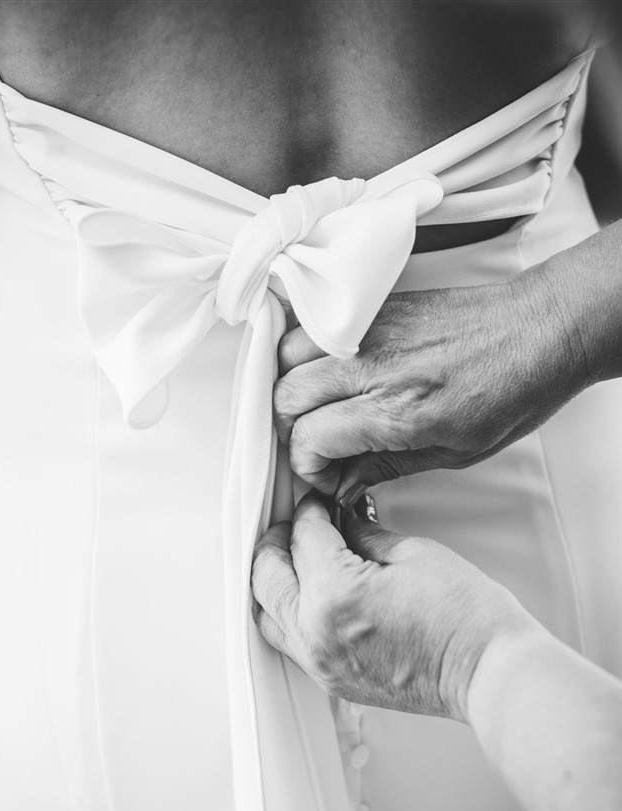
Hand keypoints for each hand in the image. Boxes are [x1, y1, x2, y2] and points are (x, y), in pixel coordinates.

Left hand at [251, 491, 535, 720]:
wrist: (488, 673)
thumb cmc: (466, 618)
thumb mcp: (412, 553)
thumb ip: (362, 535)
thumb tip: (340, 524)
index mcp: (334, 594)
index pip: (303, 536)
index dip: (310, 510)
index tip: (319, 503)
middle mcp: (315, 633)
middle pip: (266, 576)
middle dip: (278, 541)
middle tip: (297, 524)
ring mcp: (320, 663)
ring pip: (267, 614)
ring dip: (274, 581)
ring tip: (295, 558)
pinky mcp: (332, 680)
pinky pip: (288, 642)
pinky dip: (287, 613)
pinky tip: (307, 595)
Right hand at [273, 264, 588, 504]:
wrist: (543, 328)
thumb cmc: (514, 388)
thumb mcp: (455, 452)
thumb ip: (386, 467)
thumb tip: (343, 485)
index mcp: (399, 410)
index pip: (310, 438)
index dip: (308, 468)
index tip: (327, 476)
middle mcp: (376, 365)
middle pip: (286, 396)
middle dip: (293, 431)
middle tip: (320, 447)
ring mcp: (371, 329)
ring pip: (287, 356)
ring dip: (294, 387)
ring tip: (321, 408)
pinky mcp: (375, 307)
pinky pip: (313, 325)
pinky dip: (306, 353)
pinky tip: (328, 374)